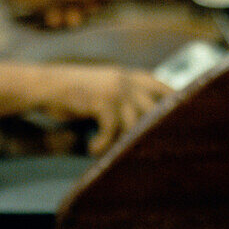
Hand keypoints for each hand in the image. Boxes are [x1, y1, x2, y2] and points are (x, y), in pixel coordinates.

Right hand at [34, 64, 173, 153]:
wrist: (45, 86)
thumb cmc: (73, 92)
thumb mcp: (104, 90)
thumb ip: (124, 98)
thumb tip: (142, 122)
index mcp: (129, 75)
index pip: (161, 86)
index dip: (173, 101)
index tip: (182, 119)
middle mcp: (126, 80)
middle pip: (154, 109)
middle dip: (153, 130)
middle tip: (152, 149)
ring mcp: (115, 90)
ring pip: (134, 123)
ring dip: (123, 142)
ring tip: (110, 152)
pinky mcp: (101, 101)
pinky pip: (111, 130)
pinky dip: (102, 144)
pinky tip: (92, 149)